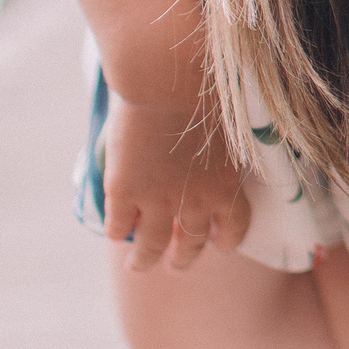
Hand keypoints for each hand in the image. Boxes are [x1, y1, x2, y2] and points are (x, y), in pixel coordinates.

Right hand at [103, 94, 252, 271]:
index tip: (218, 244)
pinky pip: (117, 227)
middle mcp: (195, 204)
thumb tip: (217, 142)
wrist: (167, 81)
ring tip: (137, 266)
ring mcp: (156, 202)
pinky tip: (114, 231)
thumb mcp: (228, 125)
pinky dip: (116, 232)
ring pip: (150, 247)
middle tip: (176, 266)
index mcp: (227, 188)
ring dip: (144, 260)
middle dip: (184, 259)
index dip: (224, 240)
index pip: (233, 229)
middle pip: (192, 245)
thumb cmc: (206, 89)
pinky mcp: (124, 193)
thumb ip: (223, 147)